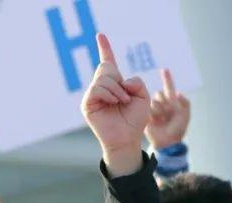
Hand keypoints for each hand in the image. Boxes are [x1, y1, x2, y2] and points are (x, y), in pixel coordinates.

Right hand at [81, 34, 149, 172]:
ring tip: (121, 102)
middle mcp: (101, 87)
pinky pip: (97, 88)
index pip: (108, 62)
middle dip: (118, 77)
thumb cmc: (135, 120)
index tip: (100, 35)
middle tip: (125, 96)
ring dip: (117, 89)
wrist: (127, 138)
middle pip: (106, 67)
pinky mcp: (87, 104)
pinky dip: (109, 94)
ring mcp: (93, 96)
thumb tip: (120, 81)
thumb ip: (136, 82)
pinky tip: (114, 102)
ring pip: (103, 78)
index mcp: (114, 83)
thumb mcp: (144, 96)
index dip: (105, 48)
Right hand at [145, 68, 189, 149]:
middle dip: (162, 102)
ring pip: (152, 101)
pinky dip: (152, 114)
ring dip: (157, 109)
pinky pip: (146, 109)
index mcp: (172, 102)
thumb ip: (184, 103)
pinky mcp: (146, 116)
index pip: (169, 87)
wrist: (166, 142)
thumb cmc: (178, 129)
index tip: (164, 69)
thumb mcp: (185, 116)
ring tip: (161, 119)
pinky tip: (155, 121)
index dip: (167, 78)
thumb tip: (178, 93)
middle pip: (158, 94)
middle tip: (166, 114)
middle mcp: (162, 104)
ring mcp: (154, 110)